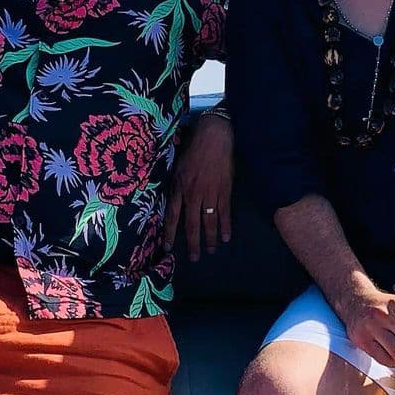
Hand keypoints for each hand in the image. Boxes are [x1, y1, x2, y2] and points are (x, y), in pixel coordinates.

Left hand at [163, 112, 232, 261]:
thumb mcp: (177, 164)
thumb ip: (175, 182)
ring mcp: (210, 194)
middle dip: (192, 243)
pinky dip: (225, 226)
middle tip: (194, 258)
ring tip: (210, 251)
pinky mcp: (224, 191)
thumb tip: (170, 195)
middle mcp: (193, 194)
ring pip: (209, 222)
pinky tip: (226, 237)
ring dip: (210, 239)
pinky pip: (224, 213)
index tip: (167, 247)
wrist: (214, 137)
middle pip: (191, 224)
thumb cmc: (194, 147)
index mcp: (179, 187)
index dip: (170, 233)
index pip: (172, 215)